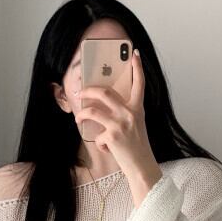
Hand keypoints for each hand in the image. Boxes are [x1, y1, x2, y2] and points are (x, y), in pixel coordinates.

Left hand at [74, 49, 156, 175]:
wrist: (142, 167)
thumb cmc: (137, 146)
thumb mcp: (136, 125)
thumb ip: (124, 112)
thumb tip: (102, 106)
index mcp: (138, 108)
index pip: (139, 83)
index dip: (137, 67)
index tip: (134, 54)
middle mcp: (131, 113)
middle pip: (104, 92)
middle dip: (88, 91)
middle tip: (80, 92)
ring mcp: (121, 124)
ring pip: (92, 111)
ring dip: (81, 115)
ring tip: (78, 118)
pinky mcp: (113, 136)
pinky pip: (97, 134)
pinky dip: (99, 142)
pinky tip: (106, 148)